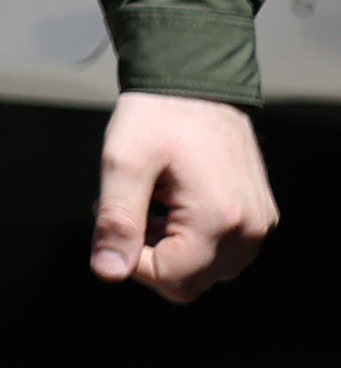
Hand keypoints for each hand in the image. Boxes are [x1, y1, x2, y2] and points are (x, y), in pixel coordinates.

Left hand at [93, 92, 276, 300]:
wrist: (197, 85)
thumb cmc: (159, 116)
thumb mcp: (122, 162)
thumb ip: (116, 221)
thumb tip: (109, 271)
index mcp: (219, 218)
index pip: (171, 280)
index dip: (131, 260)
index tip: (115, 221)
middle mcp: (249, 229)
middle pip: (189, 283)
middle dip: (149, 254)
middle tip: (132, 208)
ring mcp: (258, 224)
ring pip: (205, 271)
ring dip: (169, 249)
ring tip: (151, 203)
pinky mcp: (258, 217)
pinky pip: (222, 252)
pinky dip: (191, 239)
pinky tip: (172, 205)